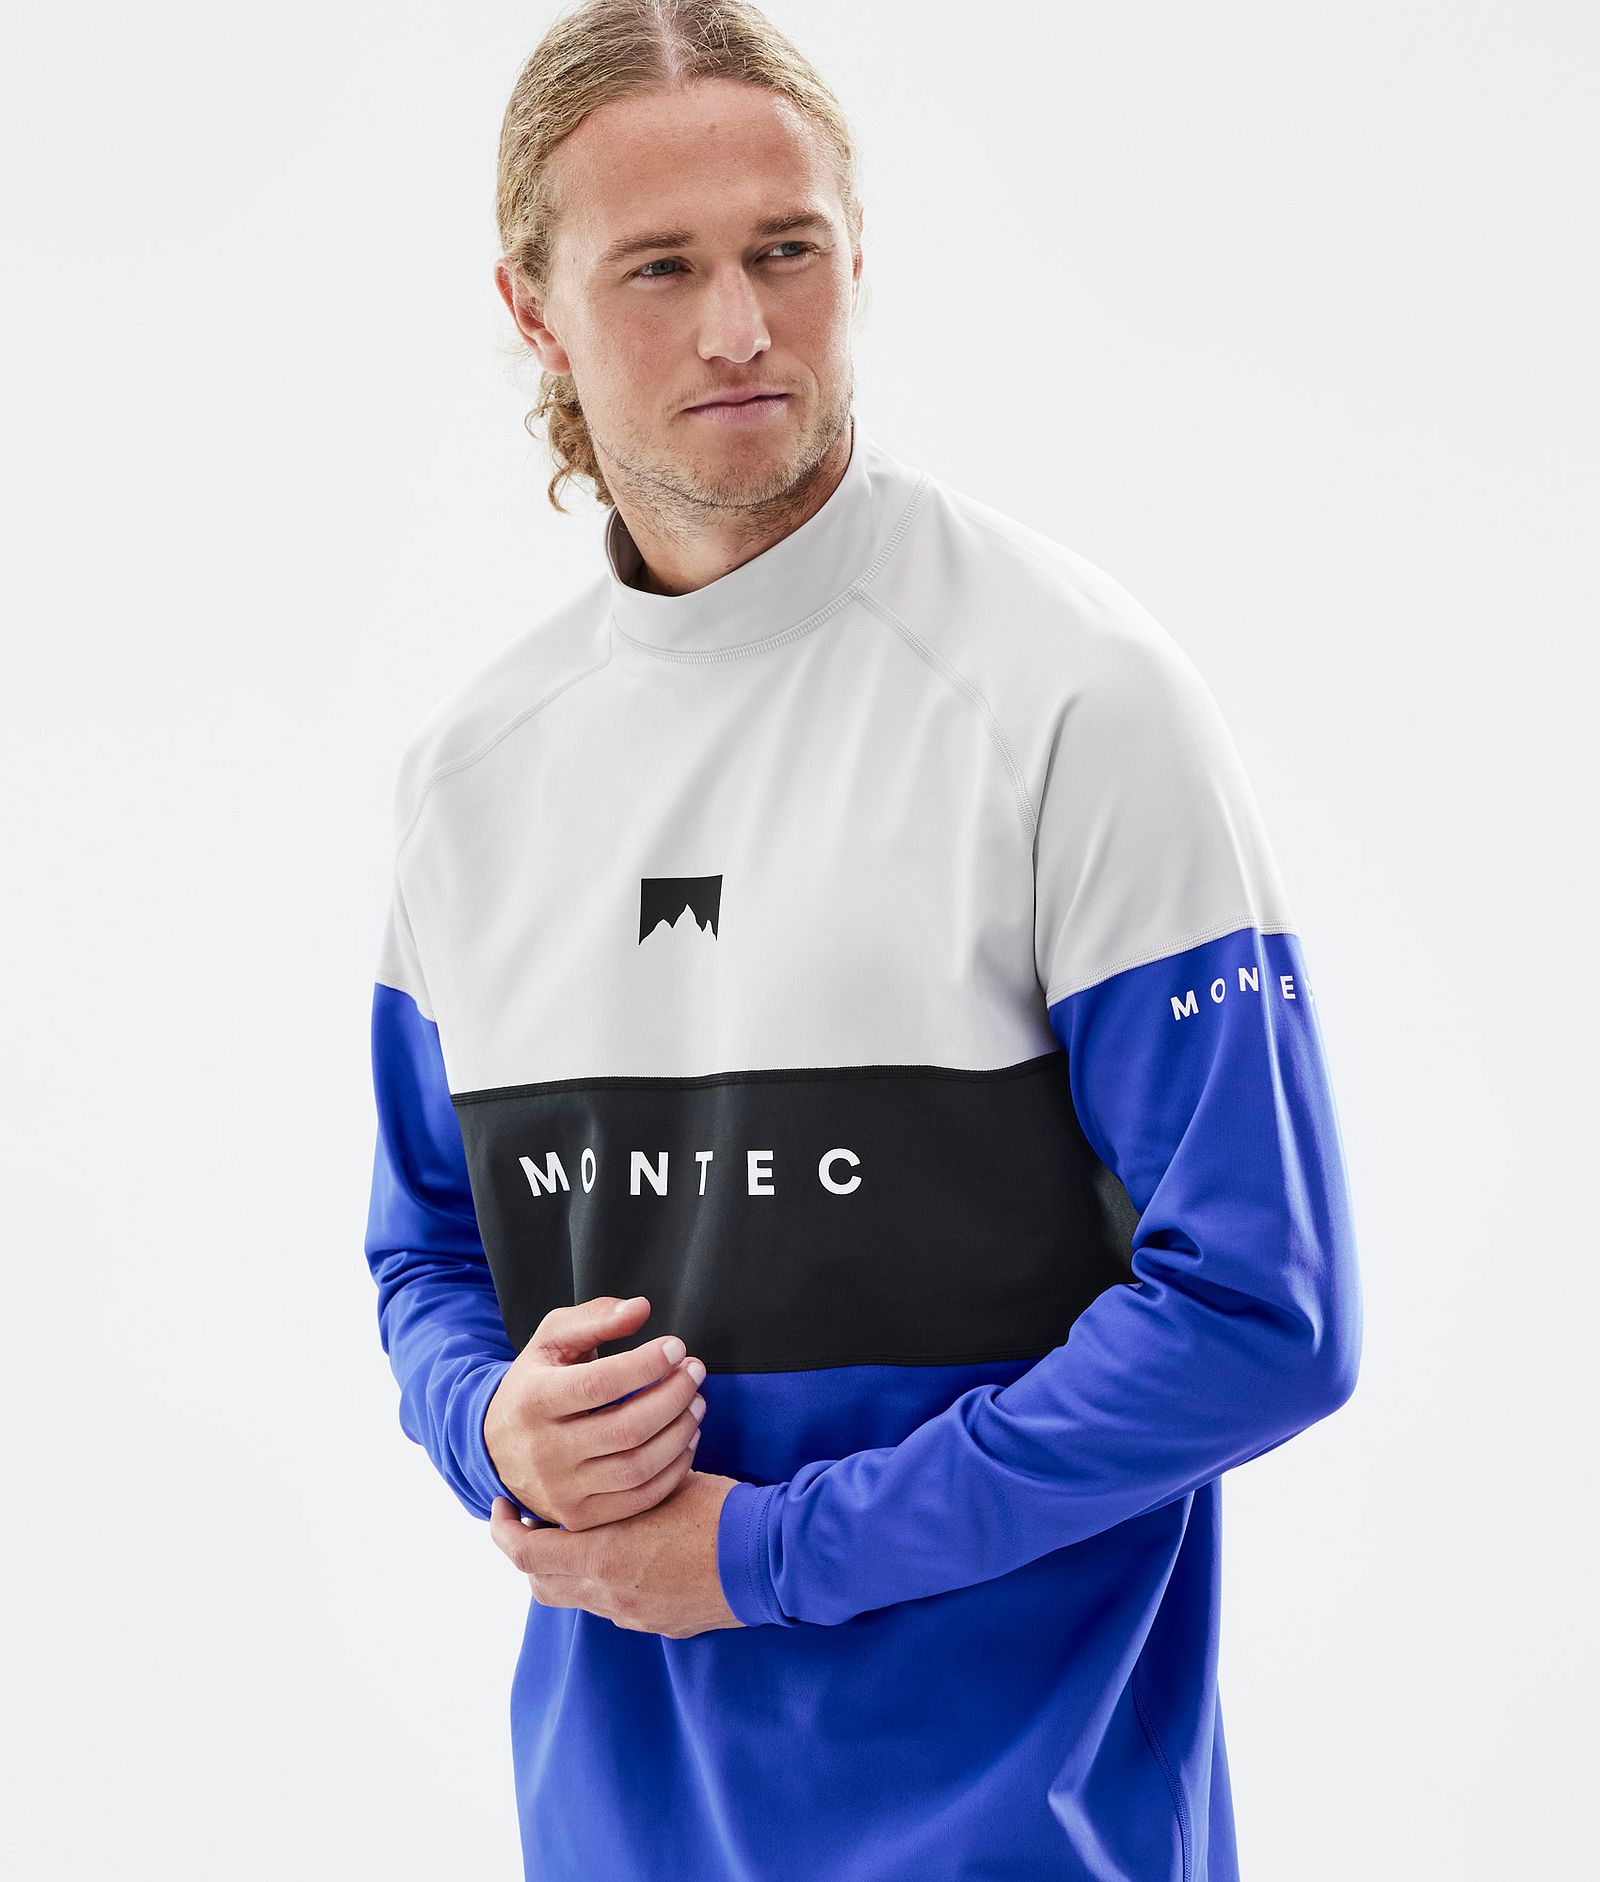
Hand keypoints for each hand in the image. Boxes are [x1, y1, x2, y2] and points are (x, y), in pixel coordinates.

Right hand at [484, 1295, 706, 1530]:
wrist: (496, 1445)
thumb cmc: (536, 1382)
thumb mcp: (552, 1340)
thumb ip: (595, 1318)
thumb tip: (641, 1310)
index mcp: (533, 1400)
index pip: (599, 1384)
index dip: (645, 1365)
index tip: (676, 1348)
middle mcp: (543, 1451)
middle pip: (625, 1429)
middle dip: (673, 1397)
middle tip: (696, 1373)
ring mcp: (561, 1490)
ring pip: (636, 1468)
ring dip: (679, 1433)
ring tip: (697, 1403)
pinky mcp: (579, 1517)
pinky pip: (639, 1500)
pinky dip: (673, 1471)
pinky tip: (686, 1440)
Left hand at [489, 1468, 745, 1637]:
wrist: (770, 1560)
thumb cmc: (720, 1512)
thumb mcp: (663, 1484)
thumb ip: (621, 1488)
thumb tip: (601, 1469)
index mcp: (602, 1556)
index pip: (524, 1553)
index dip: (503, 1531)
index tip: (502, 1508)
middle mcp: (608, 1593)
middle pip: (541, 1583)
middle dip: (529, 1553)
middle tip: (532, 1523)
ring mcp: (633, 1615)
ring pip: (575, 1598)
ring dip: (566, 1570)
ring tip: (578, 1538)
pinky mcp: (658, 1625)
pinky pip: (612, 1607)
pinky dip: (603, 1584)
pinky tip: (626, 1556)